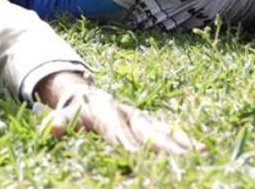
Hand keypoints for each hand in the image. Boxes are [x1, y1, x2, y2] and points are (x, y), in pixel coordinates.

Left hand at [34, 72, 197, 155]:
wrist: (85, 94)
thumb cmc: (74, 111)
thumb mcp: (63, 115)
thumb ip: (60, 122)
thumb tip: (53, 129)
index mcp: (104, 110)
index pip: (116, 128)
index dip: (125, 141)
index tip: (134, 155)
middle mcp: (126, 111)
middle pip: (146, 130)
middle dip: (163, 145)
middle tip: (180, 160)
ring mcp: (139, 116)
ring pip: (162, 130)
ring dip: (179, 143)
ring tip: (200, 155)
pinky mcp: (148, 122)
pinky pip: (168, 131)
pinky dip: (183, 140)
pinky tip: (201, 151)